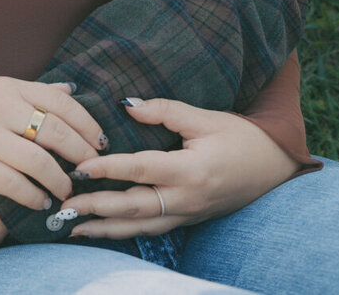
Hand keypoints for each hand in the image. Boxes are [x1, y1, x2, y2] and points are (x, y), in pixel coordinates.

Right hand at [0, 77, 103, 209]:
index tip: (99, 140)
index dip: (87, 124)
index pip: (61, 102)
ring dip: (60, 181)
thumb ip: (28, 92)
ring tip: (67, 189)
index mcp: (6, 87)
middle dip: (81, 154)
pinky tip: (41, 201)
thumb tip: (68, 90)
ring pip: (40, 162)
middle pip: (57, 133)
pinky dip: (34, 196)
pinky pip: (15, 185)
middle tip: (91, 168)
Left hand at [60, 98, 299, 237]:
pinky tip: (102, 230)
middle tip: (63, 204)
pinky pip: (151, 230)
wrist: (275, 166)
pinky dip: (124, 232)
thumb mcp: (206, 118)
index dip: (108, 168)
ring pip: (139, 227)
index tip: (79, 166)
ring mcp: (188, 214)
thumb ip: (164, 111)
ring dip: (104, 228)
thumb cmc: (241, 137)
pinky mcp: (188, 221)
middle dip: (96, 207)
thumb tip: (126, 106)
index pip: (140, 170)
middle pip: (133, 206)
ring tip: (71, 227)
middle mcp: (187, 199)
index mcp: (191, 171)